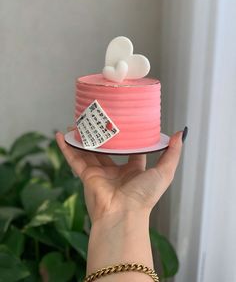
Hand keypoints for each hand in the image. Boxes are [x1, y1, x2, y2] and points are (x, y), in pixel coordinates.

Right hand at [56, 131, 182, 223]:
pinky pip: (74, 159)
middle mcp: (115, 171)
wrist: (123, 214)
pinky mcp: (86, 176)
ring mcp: (99, 173)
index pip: (130, 150)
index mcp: (133, 170)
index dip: (129, 138)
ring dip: (82, 139)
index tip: (125, 124)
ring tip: (77, 124)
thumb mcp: (164, 172)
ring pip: (88, 152)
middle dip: (103, 136)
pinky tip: (61, 135)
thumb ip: (172, 153)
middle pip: (107, 149)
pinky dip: (66, 148)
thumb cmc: (145, 195)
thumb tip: (179, 133)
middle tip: (98, 120)